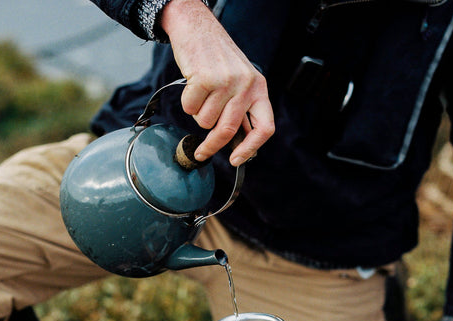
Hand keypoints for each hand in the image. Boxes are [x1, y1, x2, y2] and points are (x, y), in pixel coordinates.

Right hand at [160, 0, 274, 165]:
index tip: (236, 160)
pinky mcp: (205, 78)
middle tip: (202, 153)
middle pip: (228, 130)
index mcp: (259, 88)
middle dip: (212, 146)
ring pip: (206, 121)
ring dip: (199, 114)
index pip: (265, 127)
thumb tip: (242, 145)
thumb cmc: (218, 59)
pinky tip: (192, 85)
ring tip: (202, 94)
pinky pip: (191, 108)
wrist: (197, 27)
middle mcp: (246, 85)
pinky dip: (188, 102)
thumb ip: (242, 110)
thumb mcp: (240, 82)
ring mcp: (226, 81)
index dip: (251, 149)